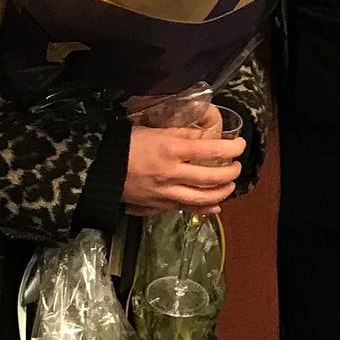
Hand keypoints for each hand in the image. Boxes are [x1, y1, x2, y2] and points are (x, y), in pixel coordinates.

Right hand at [122, 124, 244, 214]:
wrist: (99, 168)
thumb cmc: (127, 143)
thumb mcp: (156, 130)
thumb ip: (183, 133)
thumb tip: (206, 135)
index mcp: (171, 149)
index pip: (211, 150)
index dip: (231, 149)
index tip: (241, 145)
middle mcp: (171, 173)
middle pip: (211, 178)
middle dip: (230, 173)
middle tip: (237, 166)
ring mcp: (165, 193)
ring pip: (202, 198)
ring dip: (221, 192)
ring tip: (229, 185)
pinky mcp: (158, 205)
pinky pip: (186, 208)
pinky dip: (204, 209)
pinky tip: (214, 207)